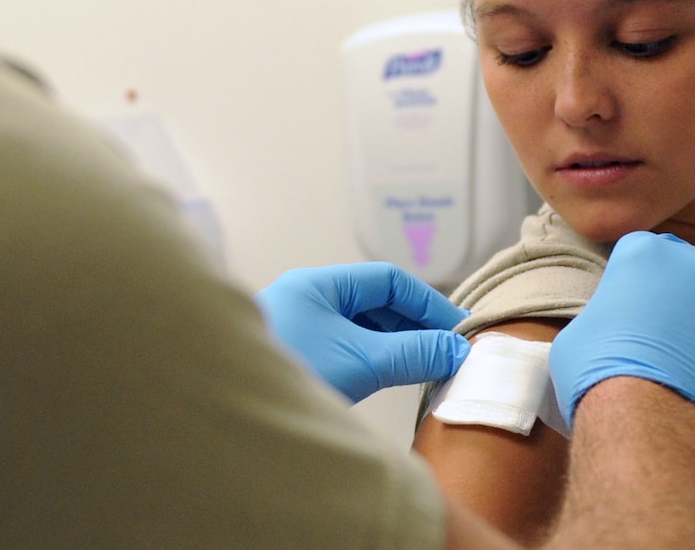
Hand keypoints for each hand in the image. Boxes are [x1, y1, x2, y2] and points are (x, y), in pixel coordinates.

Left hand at [256, 262, 469, 403]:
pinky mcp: (298, 357)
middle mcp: (308, 299)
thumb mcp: (361, 361)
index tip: (459, 329)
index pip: (387, 280)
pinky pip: (348, 348)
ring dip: (396, 343)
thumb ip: (413, 353)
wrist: (236, 414)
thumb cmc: (292, 373)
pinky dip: (375, 358)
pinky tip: (394, 376)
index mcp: (318, 285)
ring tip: (429, 366)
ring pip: (361, 327)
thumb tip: (458, 349)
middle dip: (415, 324)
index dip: (428, 302)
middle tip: (450, 351)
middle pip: (375, 302)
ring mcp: (300, 329)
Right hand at [548, 231, 694, 461]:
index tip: (646, 327)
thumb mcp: (578, 335)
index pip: (654, 259)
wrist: (647, 425)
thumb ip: (605, 316)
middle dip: (692, 310)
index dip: (649, 296)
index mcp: (643, 252)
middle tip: (680, 355)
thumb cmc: (602, 387)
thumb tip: (612, 329)